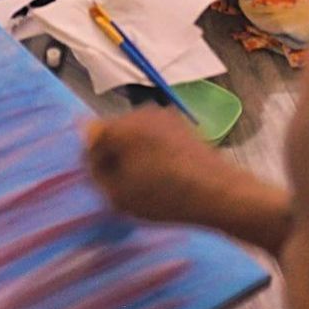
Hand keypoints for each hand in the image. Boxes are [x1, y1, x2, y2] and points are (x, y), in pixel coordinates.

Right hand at [83, 107, 242, 224]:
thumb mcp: (117, 195)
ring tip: (147, 181)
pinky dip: (154, 151)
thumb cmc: (163, 197)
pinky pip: (155, 135)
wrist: (218, 193)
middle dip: (114, 154)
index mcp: (120, 126)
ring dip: (135, 152)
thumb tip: (90, 159)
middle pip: (113, 131)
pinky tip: (165, 174)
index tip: (103, 181)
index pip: (90, 136)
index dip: (93, 160)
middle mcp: (140, 112)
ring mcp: (164, 115)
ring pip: (135, 133)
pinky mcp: (182, 125)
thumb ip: (95, 173)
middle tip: (124, 184)